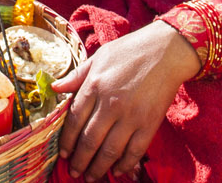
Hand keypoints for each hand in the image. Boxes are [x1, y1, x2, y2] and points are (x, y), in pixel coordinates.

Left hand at [57, 19, 198, 180]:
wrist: (167, 51)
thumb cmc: (130, 51)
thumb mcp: (99, 57)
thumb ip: (77, 76)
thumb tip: (55, 88)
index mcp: (95, 85)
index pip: (74, 120)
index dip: (66, 140)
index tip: (63, 153)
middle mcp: (110, 104)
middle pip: (89, 140)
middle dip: (79, 160)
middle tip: (74, 172)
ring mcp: (131, 116)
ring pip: (109, 150)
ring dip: (98, 167)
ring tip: (91, 176)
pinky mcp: (149, 124)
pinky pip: (134, 151)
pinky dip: (124, 164)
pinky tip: (116, 171)